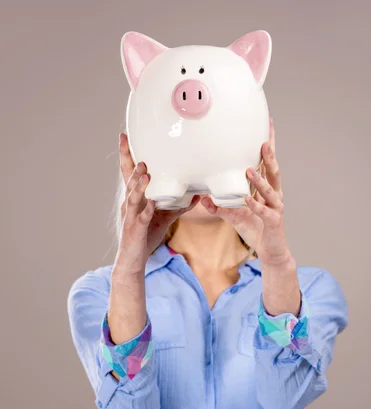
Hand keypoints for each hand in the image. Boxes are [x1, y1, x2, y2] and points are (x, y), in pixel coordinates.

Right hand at [114, 133, 200, 275]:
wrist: (134, 259)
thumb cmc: (146, 236)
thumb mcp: (164, 217)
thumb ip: (179, 206)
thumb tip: (197, 196)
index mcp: (135, 198)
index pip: (129, 173)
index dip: (127, 155)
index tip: (124, 136)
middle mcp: (130, 204)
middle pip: (127, 180)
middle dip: (129, 162)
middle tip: (129, 144)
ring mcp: (131, 217)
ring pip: (133, 197)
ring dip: (138, 185)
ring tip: (145, 172)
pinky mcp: (135, 230)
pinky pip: (142, 218)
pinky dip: (147, 211)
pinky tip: (152, 203)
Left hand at [201, 118, 291, 265]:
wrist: (272, 252)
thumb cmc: (257, 230)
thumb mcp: (236, 216)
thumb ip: (221, 207)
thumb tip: (202, 198)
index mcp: (268, 190)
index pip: (268, 165)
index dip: (268, 147)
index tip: (267, 127)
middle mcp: (274, 196)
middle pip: (274, 172)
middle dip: (269, 156)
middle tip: (263, 141)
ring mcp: (276, 209)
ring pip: (269, 191)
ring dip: (259, 180)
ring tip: (249, 169)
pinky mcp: (273, 222)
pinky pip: (264, 212)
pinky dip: (255, 206)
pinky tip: (247, 199)